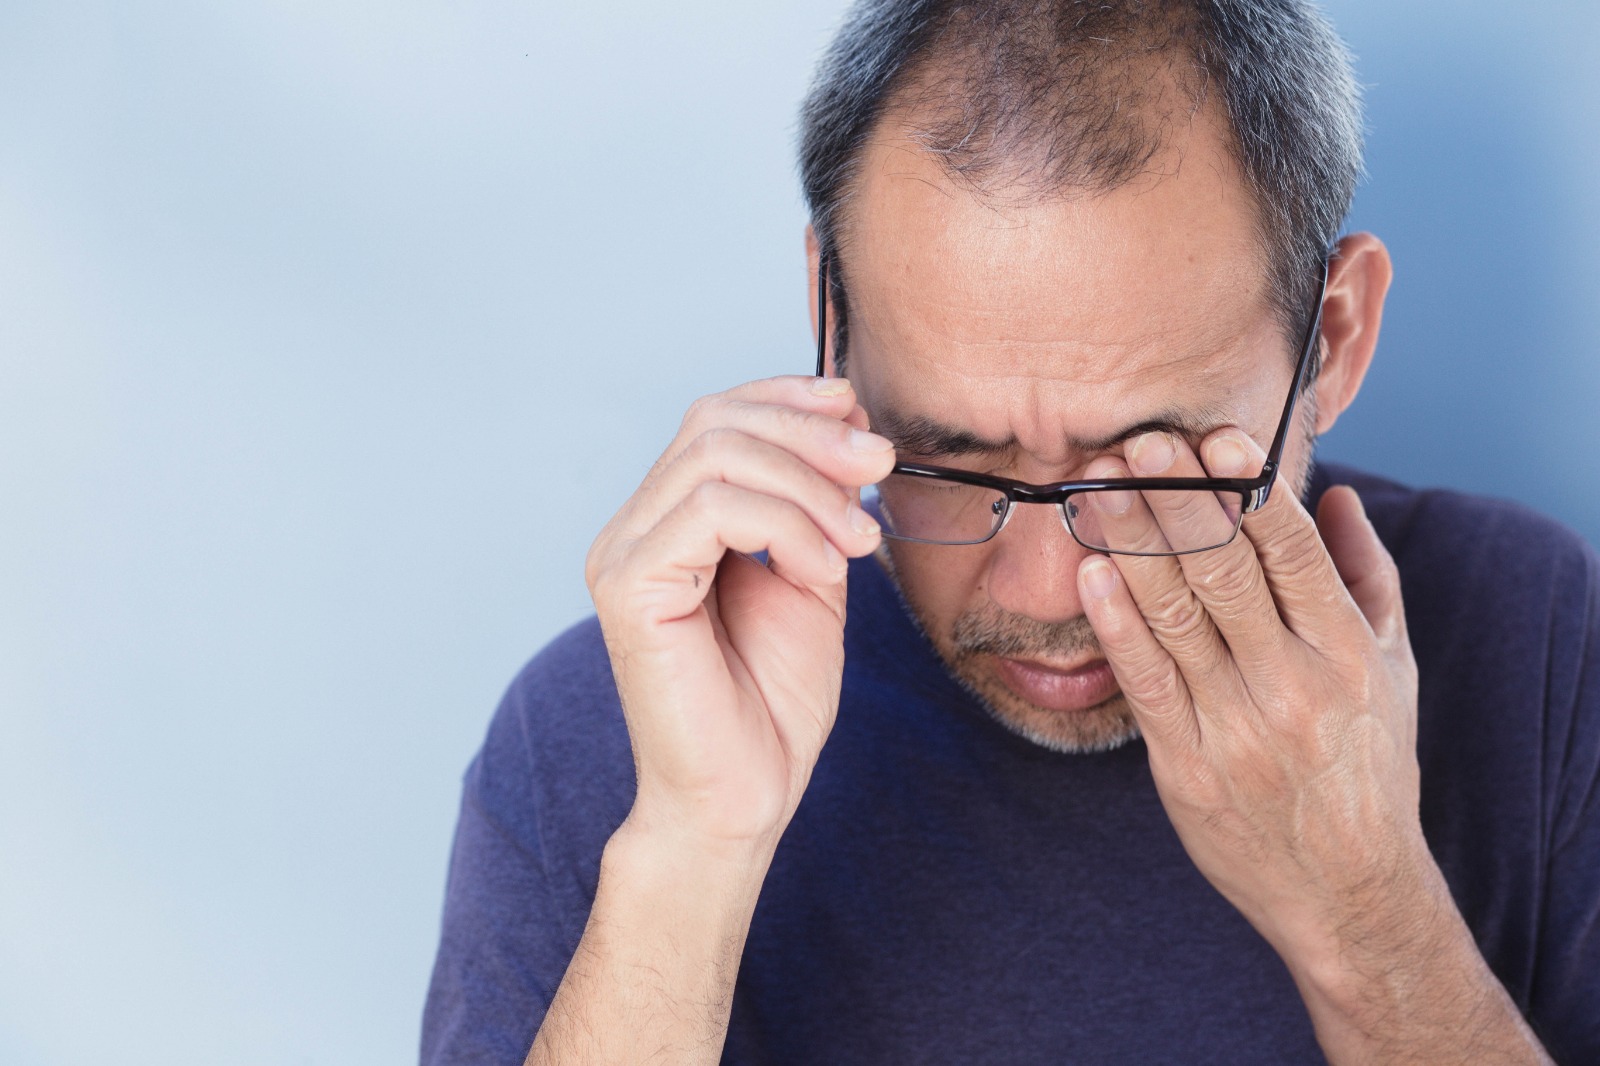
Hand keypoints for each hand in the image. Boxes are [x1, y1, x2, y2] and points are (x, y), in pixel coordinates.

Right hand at [585, 375, 893, 856]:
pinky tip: (822, 566)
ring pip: (714, 456)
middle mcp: (635, 528)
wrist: (744, 797)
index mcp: (671, 521)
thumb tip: (844, 423)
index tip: (858, 411)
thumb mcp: (812, 577)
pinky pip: (708, 510)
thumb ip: (814, 505)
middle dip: (810, 433)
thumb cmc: (770, 703)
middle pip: (714, 422)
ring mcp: (623, 555)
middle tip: (876, 465)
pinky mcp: (628, 588)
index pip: (716, 418)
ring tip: (857, 537)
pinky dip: (784, 524)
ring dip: (807, 484)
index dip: (788, 398)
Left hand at [1074, 427, 1429, 969]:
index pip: (1291, 552)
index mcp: (1345, 650)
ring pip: (1175, 618)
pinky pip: (1145, 682)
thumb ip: (1366, 577)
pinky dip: (1117, 623)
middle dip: (1178, 501)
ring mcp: (1235, 726)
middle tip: (1139, 442)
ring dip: (1132, 544)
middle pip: (1224, 573)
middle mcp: (1292, 683)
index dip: (1249, 490)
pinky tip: (1091, 571)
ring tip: (1100, 484)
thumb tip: (1339, 496)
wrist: (1348, 890)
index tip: (1214, 438)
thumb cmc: (1370, 767)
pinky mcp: (1186, 765)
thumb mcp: (1393, 670)